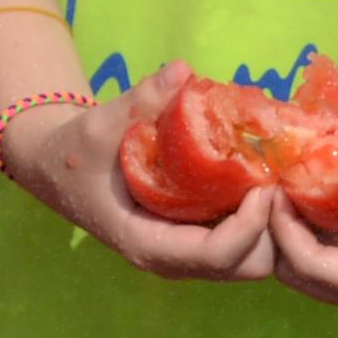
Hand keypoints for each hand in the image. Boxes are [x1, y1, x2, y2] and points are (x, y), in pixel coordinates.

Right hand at [6, 61, 278, 281]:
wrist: (59, 169)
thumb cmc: (77, 151)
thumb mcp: (100, 124)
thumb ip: (140, 100)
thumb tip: (181, 71)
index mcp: (147, 243)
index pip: (216, 255)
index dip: (251, 224)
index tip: (265, 182)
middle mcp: (172, 260)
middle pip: (247, 266)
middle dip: (272, 229)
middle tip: (278, 177)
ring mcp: (186, 254)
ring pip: (252, 261)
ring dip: (272, 225)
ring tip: (276, 176)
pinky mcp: (196, 240)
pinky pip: (244, 244)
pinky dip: (263, 220)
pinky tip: (264, 178)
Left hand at [266, 90, 337, 321]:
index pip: (311, 265)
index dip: (284, 228)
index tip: (274, 186)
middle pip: (302, 275)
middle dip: (280, 234)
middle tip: (270, 183)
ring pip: (316, 266)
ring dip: (297, 229)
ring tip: (285, 180)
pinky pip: (337, 252)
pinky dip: (321, 226)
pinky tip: (315, 186)